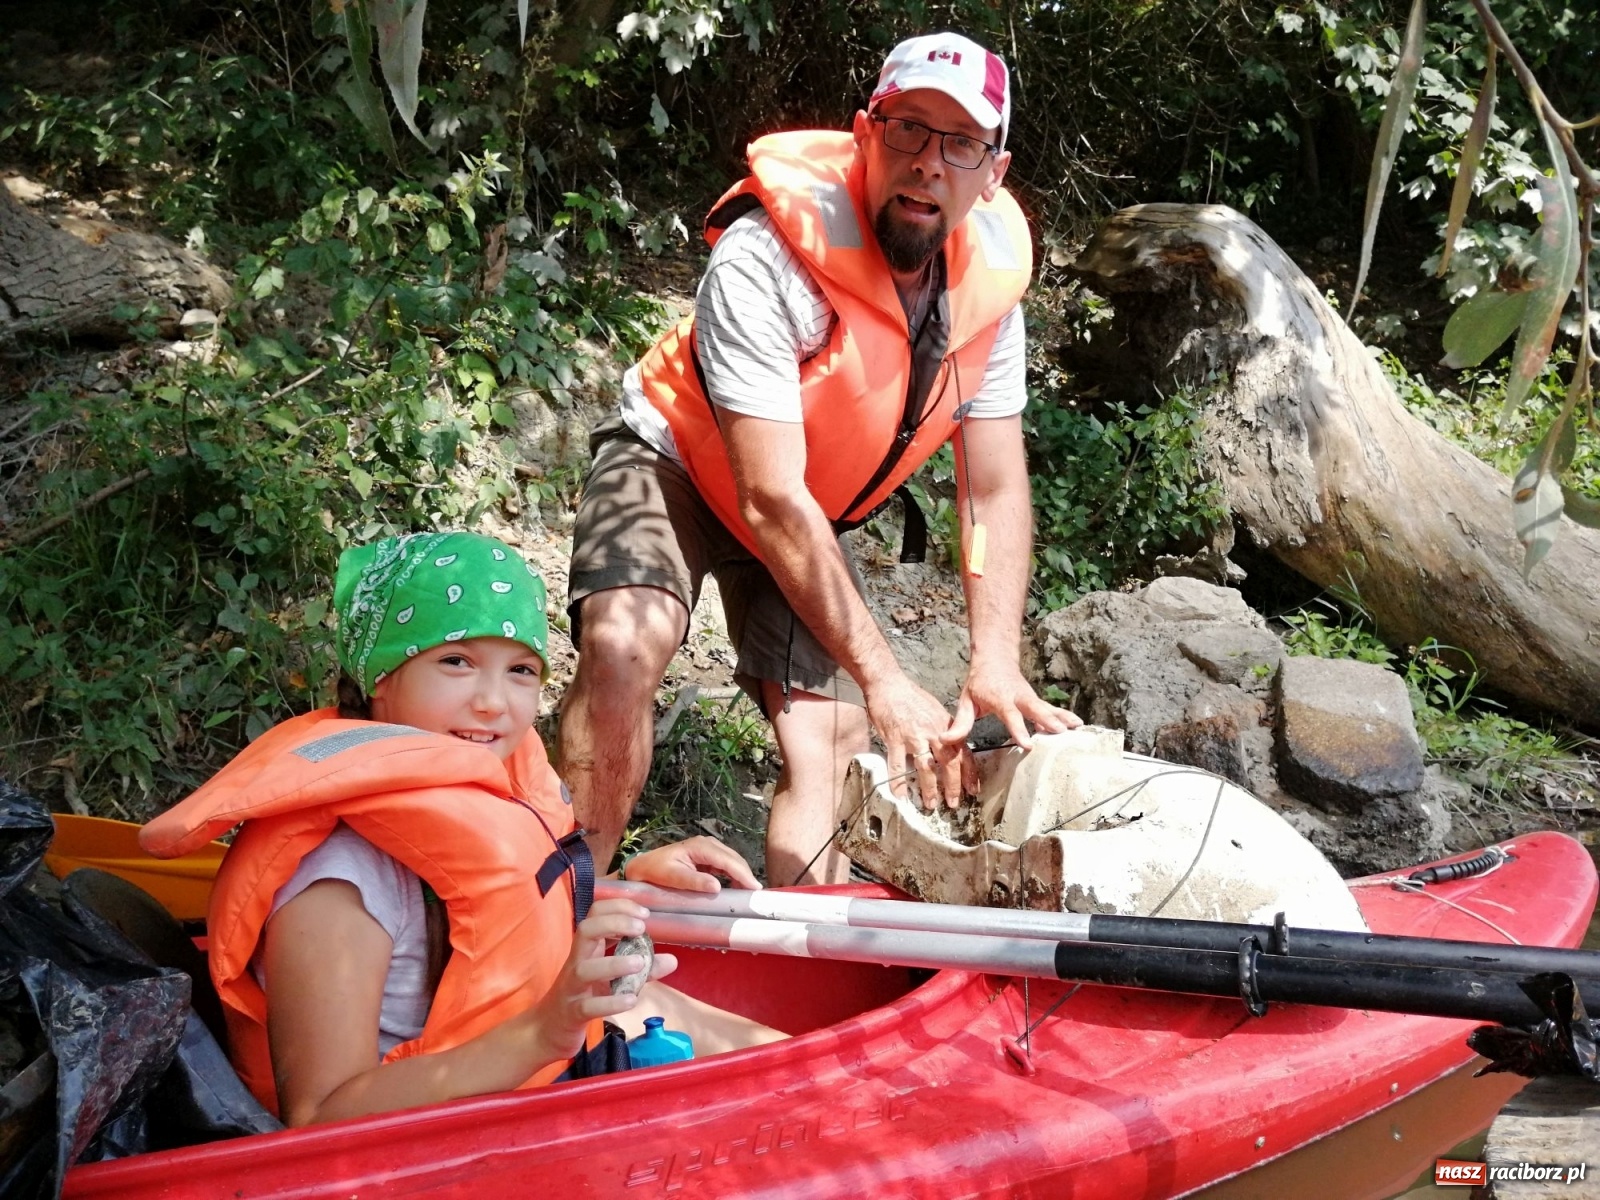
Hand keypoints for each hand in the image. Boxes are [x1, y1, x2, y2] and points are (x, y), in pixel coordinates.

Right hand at [524, 899, 678, 1062]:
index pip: (596, 914)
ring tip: (640, 963)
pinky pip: (588, 1006)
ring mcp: (572, 987)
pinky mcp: (572, 1013)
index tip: (644, 913)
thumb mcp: (613, 980)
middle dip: (613, 923)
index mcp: (587, 948)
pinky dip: (610, 1003)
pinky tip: (630, 1000)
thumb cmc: (583, 997)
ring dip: (614, 963)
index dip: (619, 907)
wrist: (548, 1030)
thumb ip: (642, 970)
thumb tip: (672, 960)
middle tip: (641, 928)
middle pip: (586, 930)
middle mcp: (577, 962)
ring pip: (585, 969)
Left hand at [623, 836, 761, 892]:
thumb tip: (717, 886)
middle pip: (733, 858)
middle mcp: (707, 844)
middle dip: (746, 874)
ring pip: (731, 861)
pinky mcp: (706, 857)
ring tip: (749, 892)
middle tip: (757, 894)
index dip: (743, 874)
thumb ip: (694, 881)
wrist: (642, 867)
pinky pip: (725, 865)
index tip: (754, 888)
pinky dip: (733, 875)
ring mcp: (707, 849)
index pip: (727, 860)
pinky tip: (737, 887)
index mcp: (700, 846)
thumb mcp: (672, 877)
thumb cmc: (655, 871)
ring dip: (741, 875)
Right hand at [865, 671, 968, 810]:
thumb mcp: (935, 711)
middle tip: (954, 803)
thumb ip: (943, 730)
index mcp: (945, 726)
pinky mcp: (895, 738)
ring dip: (929, 788)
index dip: (969, 773)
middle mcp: (934, 732)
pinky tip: (900, 795)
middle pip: (949, 763)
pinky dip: (899, 782)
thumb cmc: (910, 697)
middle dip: (953, 786)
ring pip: (926, 767)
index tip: (973, 789)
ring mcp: (914, 735)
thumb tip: (950, 747)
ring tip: (930, 804)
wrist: (889, 684)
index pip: (963, 752)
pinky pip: (897, 764)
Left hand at [942, 658, 1080, 756]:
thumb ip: (960, 723)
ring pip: (1047, 707)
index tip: (1028, 743)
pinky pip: (1051, 709)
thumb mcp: (966, 701)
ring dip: (1062, 717)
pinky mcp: (1036, 700)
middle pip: (1035, 708)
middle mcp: (1018, 697)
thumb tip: (945, 739)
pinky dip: (1064, 716)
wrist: (995, 659)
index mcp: (1000, 699)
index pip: (1010, 715)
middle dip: (1048, 720)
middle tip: (1060, 733)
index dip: (1018, 729)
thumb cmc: (979, 684)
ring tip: (1077, 728)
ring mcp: (1030, 697)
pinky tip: (1078, 726)